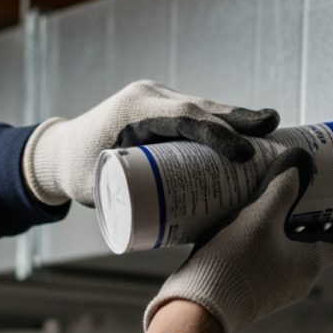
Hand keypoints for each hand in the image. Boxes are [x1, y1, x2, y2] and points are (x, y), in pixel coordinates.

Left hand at [22, 81, 277, 205]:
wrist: (60, 152)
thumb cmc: (77, 173)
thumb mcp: (101, 186)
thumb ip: (137, 205)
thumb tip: (181, 235)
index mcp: (131, 112)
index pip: (182, 118)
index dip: (216, 134)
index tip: (243, 154)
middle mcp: (147, 98)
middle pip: (200, 107)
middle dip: (238, 118)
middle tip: (272, 125)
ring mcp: (155, 99)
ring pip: (203, 107)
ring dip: (235, 117)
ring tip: (270, 125)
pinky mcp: (162, 108)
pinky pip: (196, 113)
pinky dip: (221, 120)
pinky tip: (246, 129)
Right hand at [143, 148, 332, 332]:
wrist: (197, 311)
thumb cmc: (234, 266)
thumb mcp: (259, 218)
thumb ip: (281, 187)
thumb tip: (301, 160)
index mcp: (312, 262)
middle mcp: (301, 278)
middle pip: (322, 242)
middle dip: (319, 214)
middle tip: (311, 186)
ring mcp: (278, 287)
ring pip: (294, 249)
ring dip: (291, 225)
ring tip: (277, 197)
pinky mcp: (255, 289)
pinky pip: (271, 258)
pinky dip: (270, 238)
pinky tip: (249, 221)